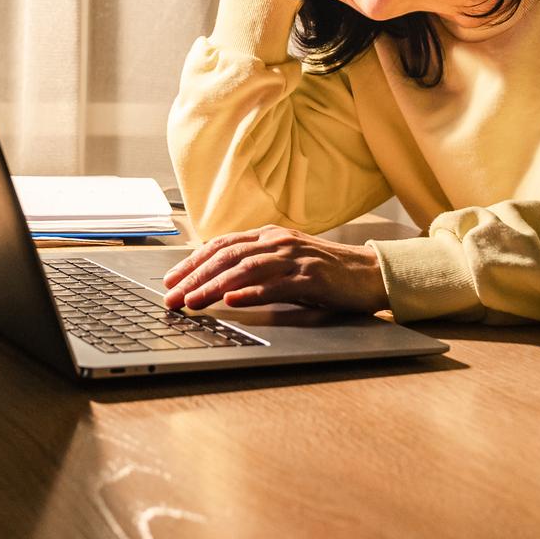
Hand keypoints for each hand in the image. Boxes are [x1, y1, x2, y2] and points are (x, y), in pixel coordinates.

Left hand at [162, 225, 386, 314]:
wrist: (369, 273)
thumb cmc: (324, 272)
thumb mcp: (285, 261)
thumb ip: (254, 265)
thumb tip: (215, 281)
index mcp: (268, 236)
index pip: (220, 245)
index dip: (192, 262)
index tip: (170, 281)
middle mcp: (278, 242)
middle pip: (226, 256)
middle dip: (194, 277)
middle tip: (171, 297)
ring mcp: (295, 258)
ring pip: (246, 269)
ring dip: (214, 286)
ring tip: (193, 301)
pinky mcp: (312, 278)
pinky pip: (276, 285)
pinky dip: (252, 293)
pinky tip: (233, 302)